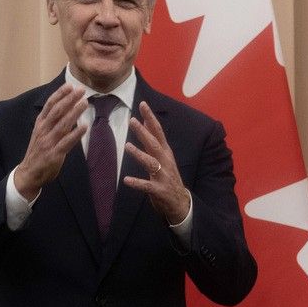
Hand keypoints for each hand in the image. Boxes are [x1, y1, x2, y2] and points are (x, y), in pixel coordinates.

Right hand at [14, 84, 87, 199]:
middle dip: (69, 99)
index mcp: (40, 124)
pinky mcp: (54, 154)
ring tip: (84, 103)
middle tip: (81, 90)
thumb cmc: (38, 151)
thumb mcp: (41, 133)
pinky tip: (85, 127)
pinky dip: (75, 134)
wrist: (29, 173)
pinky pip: (66, 142)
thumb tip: (67, 107)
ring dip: (74, 113)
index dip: (59, 94)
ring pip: (62, 124)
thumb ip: (52, 121)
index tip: (70, 85)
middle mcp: (43, 130)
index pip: (49, 105)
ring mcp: (48, 142)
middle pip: (57, 111)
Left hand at [124, 101, 191, 222]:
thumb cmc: (168, 177)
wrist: (180, 202)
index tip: (142, 104)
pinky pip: (147, 186)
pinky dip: (137, 183)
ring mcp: (163, 176)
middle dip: (144, 132)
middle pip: (154, 144)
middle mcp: (166, 161)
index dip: (150, 118)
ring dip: (140, 154)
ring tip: (127, 146)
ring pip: (151, 163)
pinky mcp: (159, 190)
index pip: (158, 131)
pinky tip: (127, 180)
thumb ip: (154, 141)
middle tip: (132, 120)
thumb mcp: (163, 157)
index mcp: (165, 152)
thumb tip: (145, 121)